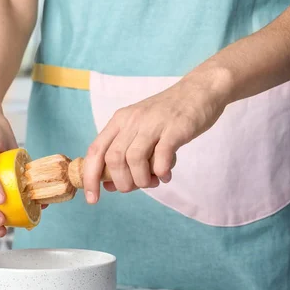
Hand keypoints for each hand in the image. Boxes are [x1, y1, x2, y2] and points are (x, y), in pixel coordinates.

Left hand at [83, 76, 227, 202]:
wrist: (200, 90)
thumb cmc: (167, 116)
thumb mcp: (138, 130)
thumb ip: (124, 155)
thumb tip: (109, 186)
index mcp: (119, 121)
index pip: (95, 151)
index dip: (90, 177)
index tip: (92, 199)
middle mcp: (132, 120)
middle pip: (114, 159)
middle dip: (122, 182)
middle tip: (135, 187)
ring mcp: (154, 123)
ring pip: (134, 159)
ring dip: (141, 179)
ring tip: (152, 182)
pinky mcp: (176, 127)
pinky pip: (162, 155)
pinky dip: (161, 171)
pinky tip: (166, 175)